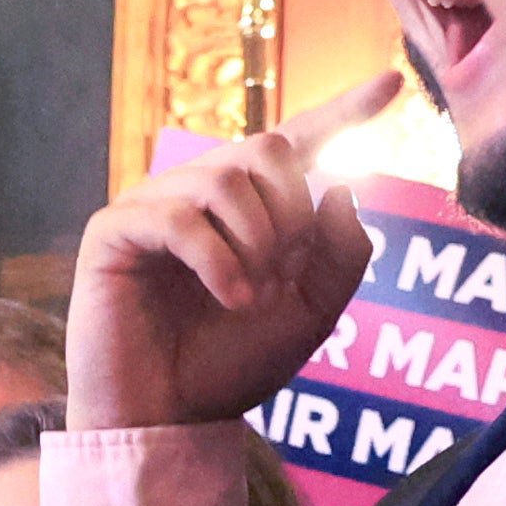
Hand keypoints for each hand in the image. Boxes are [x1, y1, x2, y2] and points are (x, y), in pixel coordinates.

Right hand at [65, 74, 383, 429]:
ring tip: (251, 297)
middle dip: (291, 210)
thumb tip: (340, 189)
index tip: (392, 85)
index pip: (297, 143)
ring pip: (224, 177)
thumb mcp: (311, 314)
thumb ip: (340, 255)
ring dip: (256, 240)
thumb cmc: (229, 368)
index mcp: (246, 209)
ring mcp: (152, 208)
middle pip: (266, 148)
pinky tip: (230, 297)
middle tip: (283, 274)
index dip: (343, 111)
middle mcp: (198, 195)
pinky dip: (216, 258)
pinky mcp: (112, 232)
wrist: (168, 420)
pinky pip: (178, 216)